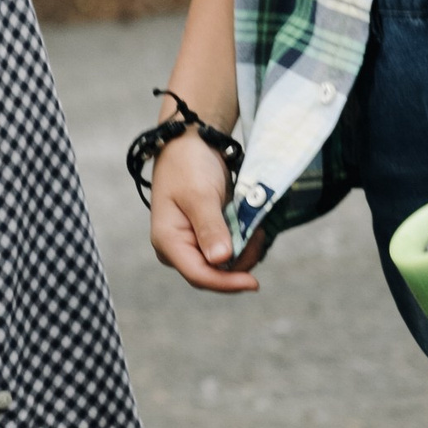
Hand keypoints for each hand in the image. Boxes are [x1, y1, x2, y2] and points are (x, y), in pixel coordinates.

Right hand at [149, 133, 264, 292]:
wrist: (190, 144)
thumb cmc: (188, 166)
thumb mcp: (200, 195)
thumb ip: (210, 228)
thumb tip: (221, 260)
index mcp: (168, 242)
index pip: (198, 275)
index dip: (226, 283)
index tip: (254, 282)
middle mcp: (178, 249)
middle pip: (213, 274)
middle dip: (240, 262)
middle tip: (258, 235)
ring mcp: (192, 244)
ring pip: (224, 265)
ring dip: (245, 251)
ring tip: (255, 226)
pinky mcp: (206, 237)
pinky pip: (229, 251)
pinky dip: (244, 242)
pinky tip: (251, 227)